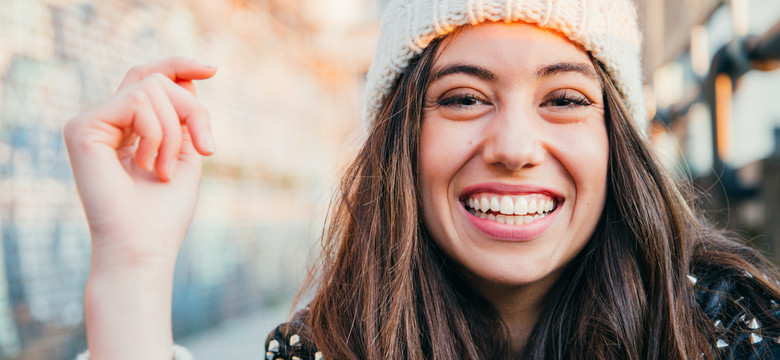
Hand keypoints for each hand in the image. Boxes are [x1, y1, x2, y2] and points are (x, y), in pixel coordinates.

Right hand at [64, 56, 216, 269]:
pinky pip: (137, 101)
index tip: (212, 69)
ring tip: (165, 170)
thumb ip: (184, 115)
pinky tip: (149, 166)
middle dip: (191, 108)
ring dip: (175, 131)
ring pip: (150, 87)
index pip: (149, 80)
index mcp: (127, 129)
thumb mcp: (186, 153)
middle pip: (154, 79)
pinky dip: (157, 133)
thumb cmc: (165, 212)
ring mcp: (91, 123)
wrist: (143, 246)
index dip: (179, 66)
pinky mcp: (82, 127)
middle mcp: (106, 123)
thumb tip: (187, 77)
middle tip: (205, 148)